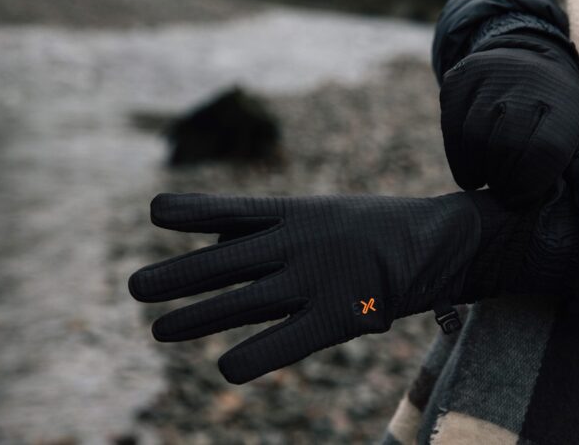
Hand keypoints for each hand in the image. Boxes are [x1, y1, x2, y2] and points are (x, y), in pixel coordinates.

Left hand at [129, 190, 543, 383]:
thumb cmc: (376, 230)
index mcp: (297, 212)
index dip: (193, 211)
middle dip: (178, 275)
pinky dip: (254, 357)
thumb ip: (273, 227)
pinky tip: (227, 369)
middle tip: (137, 288)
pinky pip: (286, 341)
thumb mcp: (322, 214)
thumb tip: (216, 242)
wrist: (441, 242)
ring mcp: (318, 278)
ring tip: (159, 330)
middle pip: (225, 261)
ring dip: (198, 317)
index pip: (235, 209)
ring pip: (243, 300)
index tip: (156, 210)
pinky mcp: (340, 316)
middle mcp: (300, 242)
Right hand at [440, 32, 578, 202]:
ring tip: (486, 179)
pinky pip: (452, 128)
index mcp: (564, 101)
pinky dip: (459, 158)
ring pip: (475, 137)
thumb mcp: (571, 131)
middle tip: (501, 190)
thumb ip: (554, 163)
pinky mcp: (459, 80)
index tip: (518, 198)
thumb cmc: (551, 112)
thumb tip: (527, 198)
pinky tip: (470, 169)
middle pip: (507, 144)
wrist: (526, 60)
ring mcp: (490, 77)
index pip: (544, 150)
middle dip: (502, 178)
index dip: (528, 183)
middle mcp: (527, 83)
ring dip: (478, 169)